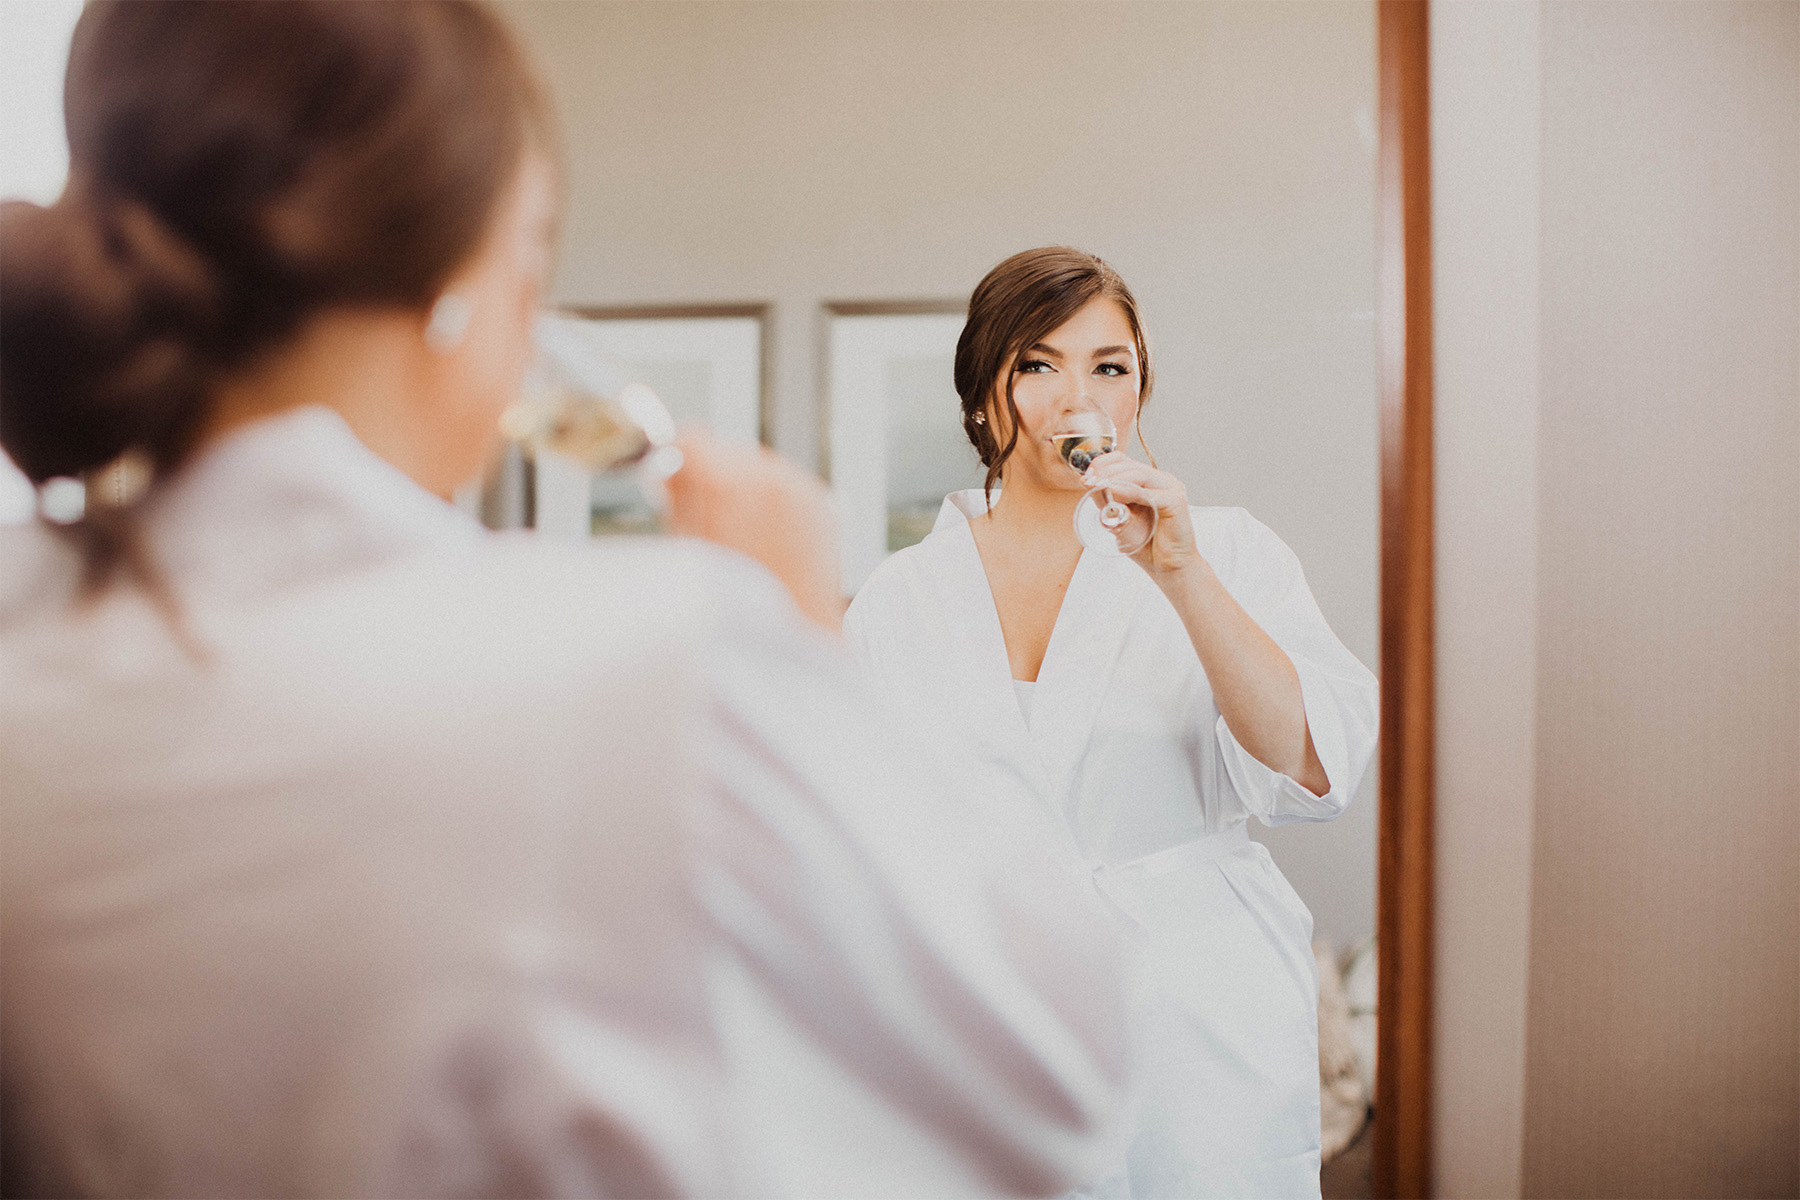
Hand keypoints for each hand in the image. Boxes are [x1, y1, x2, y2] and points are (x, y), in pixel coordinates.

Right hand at [665, 430, 844, 631]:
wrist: (798, 640)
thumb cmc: (734, 610)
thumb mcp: (688, 549)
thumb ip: (677, 496)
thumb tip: (667, 465)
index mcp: (735, 488)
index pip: (693, 441)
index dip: (672, 456)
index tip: (663, 476)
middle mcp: (776, 480)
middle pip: (725, 450)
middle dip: (708, 473)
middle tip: (693, 510)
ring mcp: (805, 490)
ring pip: (756, 464)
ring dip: (739, 485)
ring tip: (732, 530)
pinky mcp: (822, 503)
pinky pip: (785, 482)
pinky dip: (769, 498)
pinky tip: (760, 535)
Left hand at [1081, 452, 1204, 582]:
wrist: (1166, 567)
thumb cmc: (1146, 544)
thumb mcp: (1117, 520)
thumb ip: (1105, 501)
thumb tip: (1087, 482)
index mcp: (1148, 482)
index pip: (1123, 461)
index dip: (1102, 464)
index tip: (1086, 476)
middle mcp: (1161, 481)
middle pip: (1130, 464)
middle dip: (1105, 470)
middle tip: (1088, 480)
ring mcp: (1170, 488)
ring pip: (1139, 473)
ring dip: (1114, 478)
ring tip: (1097, 484)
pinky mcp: (1175, 501)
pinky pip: (1149, 492)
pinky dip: (1128, 490)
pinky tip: (1113, 493)